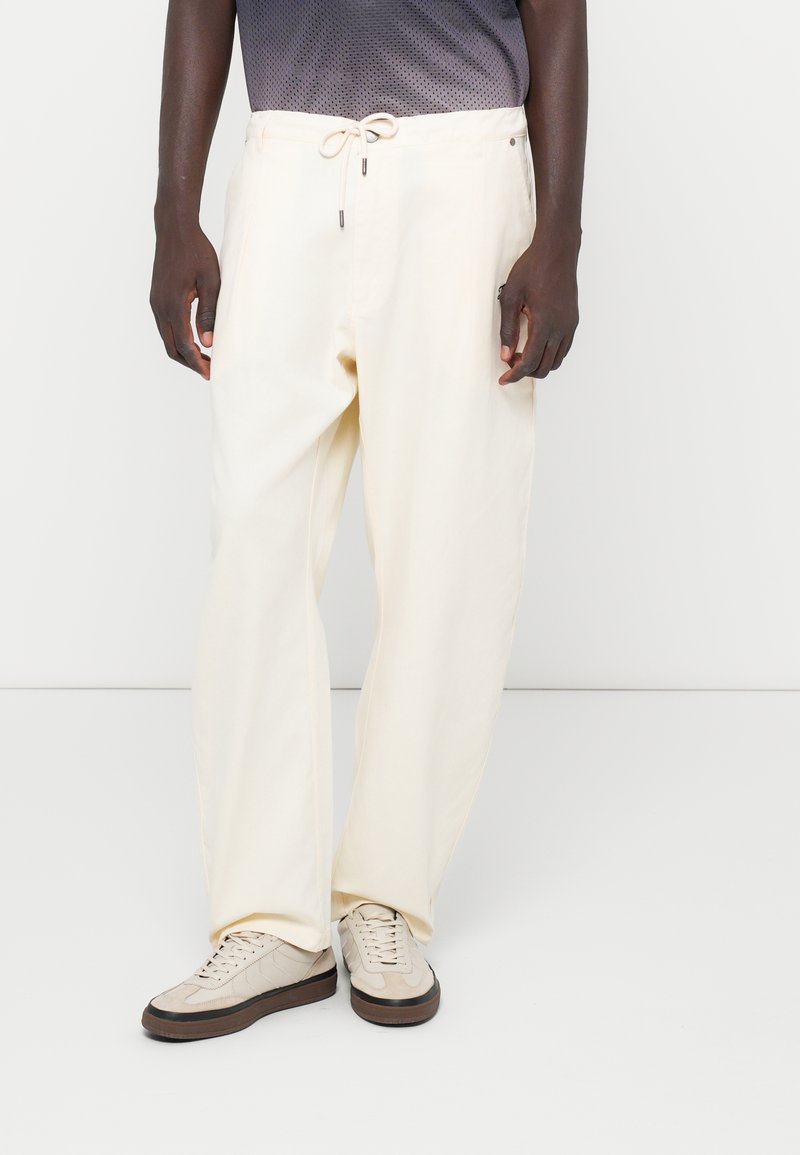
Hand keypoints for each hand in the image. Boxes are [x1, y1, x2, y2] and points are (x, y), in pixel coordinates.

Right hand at [150, 213, 219, 379]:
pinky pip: (165, 327)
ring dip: (184, 352)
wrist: (174, 229)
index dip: (197, 362)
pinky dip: (178, 339)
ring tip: (204, 358)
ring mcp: (155, 303)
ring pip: (166, 339)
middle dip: (190, 362)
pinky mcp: (157, 298)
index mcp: (173, 304)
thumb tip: (208, 342)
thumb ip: (209, 313)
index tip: (210, 373)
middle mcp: (159, 307)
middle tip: (209, 370)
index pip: (184, 344)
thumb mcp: (211, 281)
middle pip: (171, 347)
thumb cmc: (196, 251)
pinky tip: (194, 340)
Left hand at [498, 231, 579, 383]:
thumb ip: (508, 329)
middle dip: (525, 371)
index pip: (529, 362)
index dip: (515, 375)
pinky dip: (549, 356)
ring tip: (521, 354)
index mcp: (544, 324)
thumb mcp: (511, 296)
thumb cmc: (532, 269)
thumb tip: (505, 355)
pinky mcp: (573, 322)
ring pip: (555, 362)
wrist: (557, 251)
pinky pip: (563, 350)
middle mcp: (560, 328)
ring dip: (538, 365)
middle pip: (543, 367)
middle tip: (509, 361)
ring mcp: (569, 326)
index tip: (503, 380)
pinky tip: (535, 346)